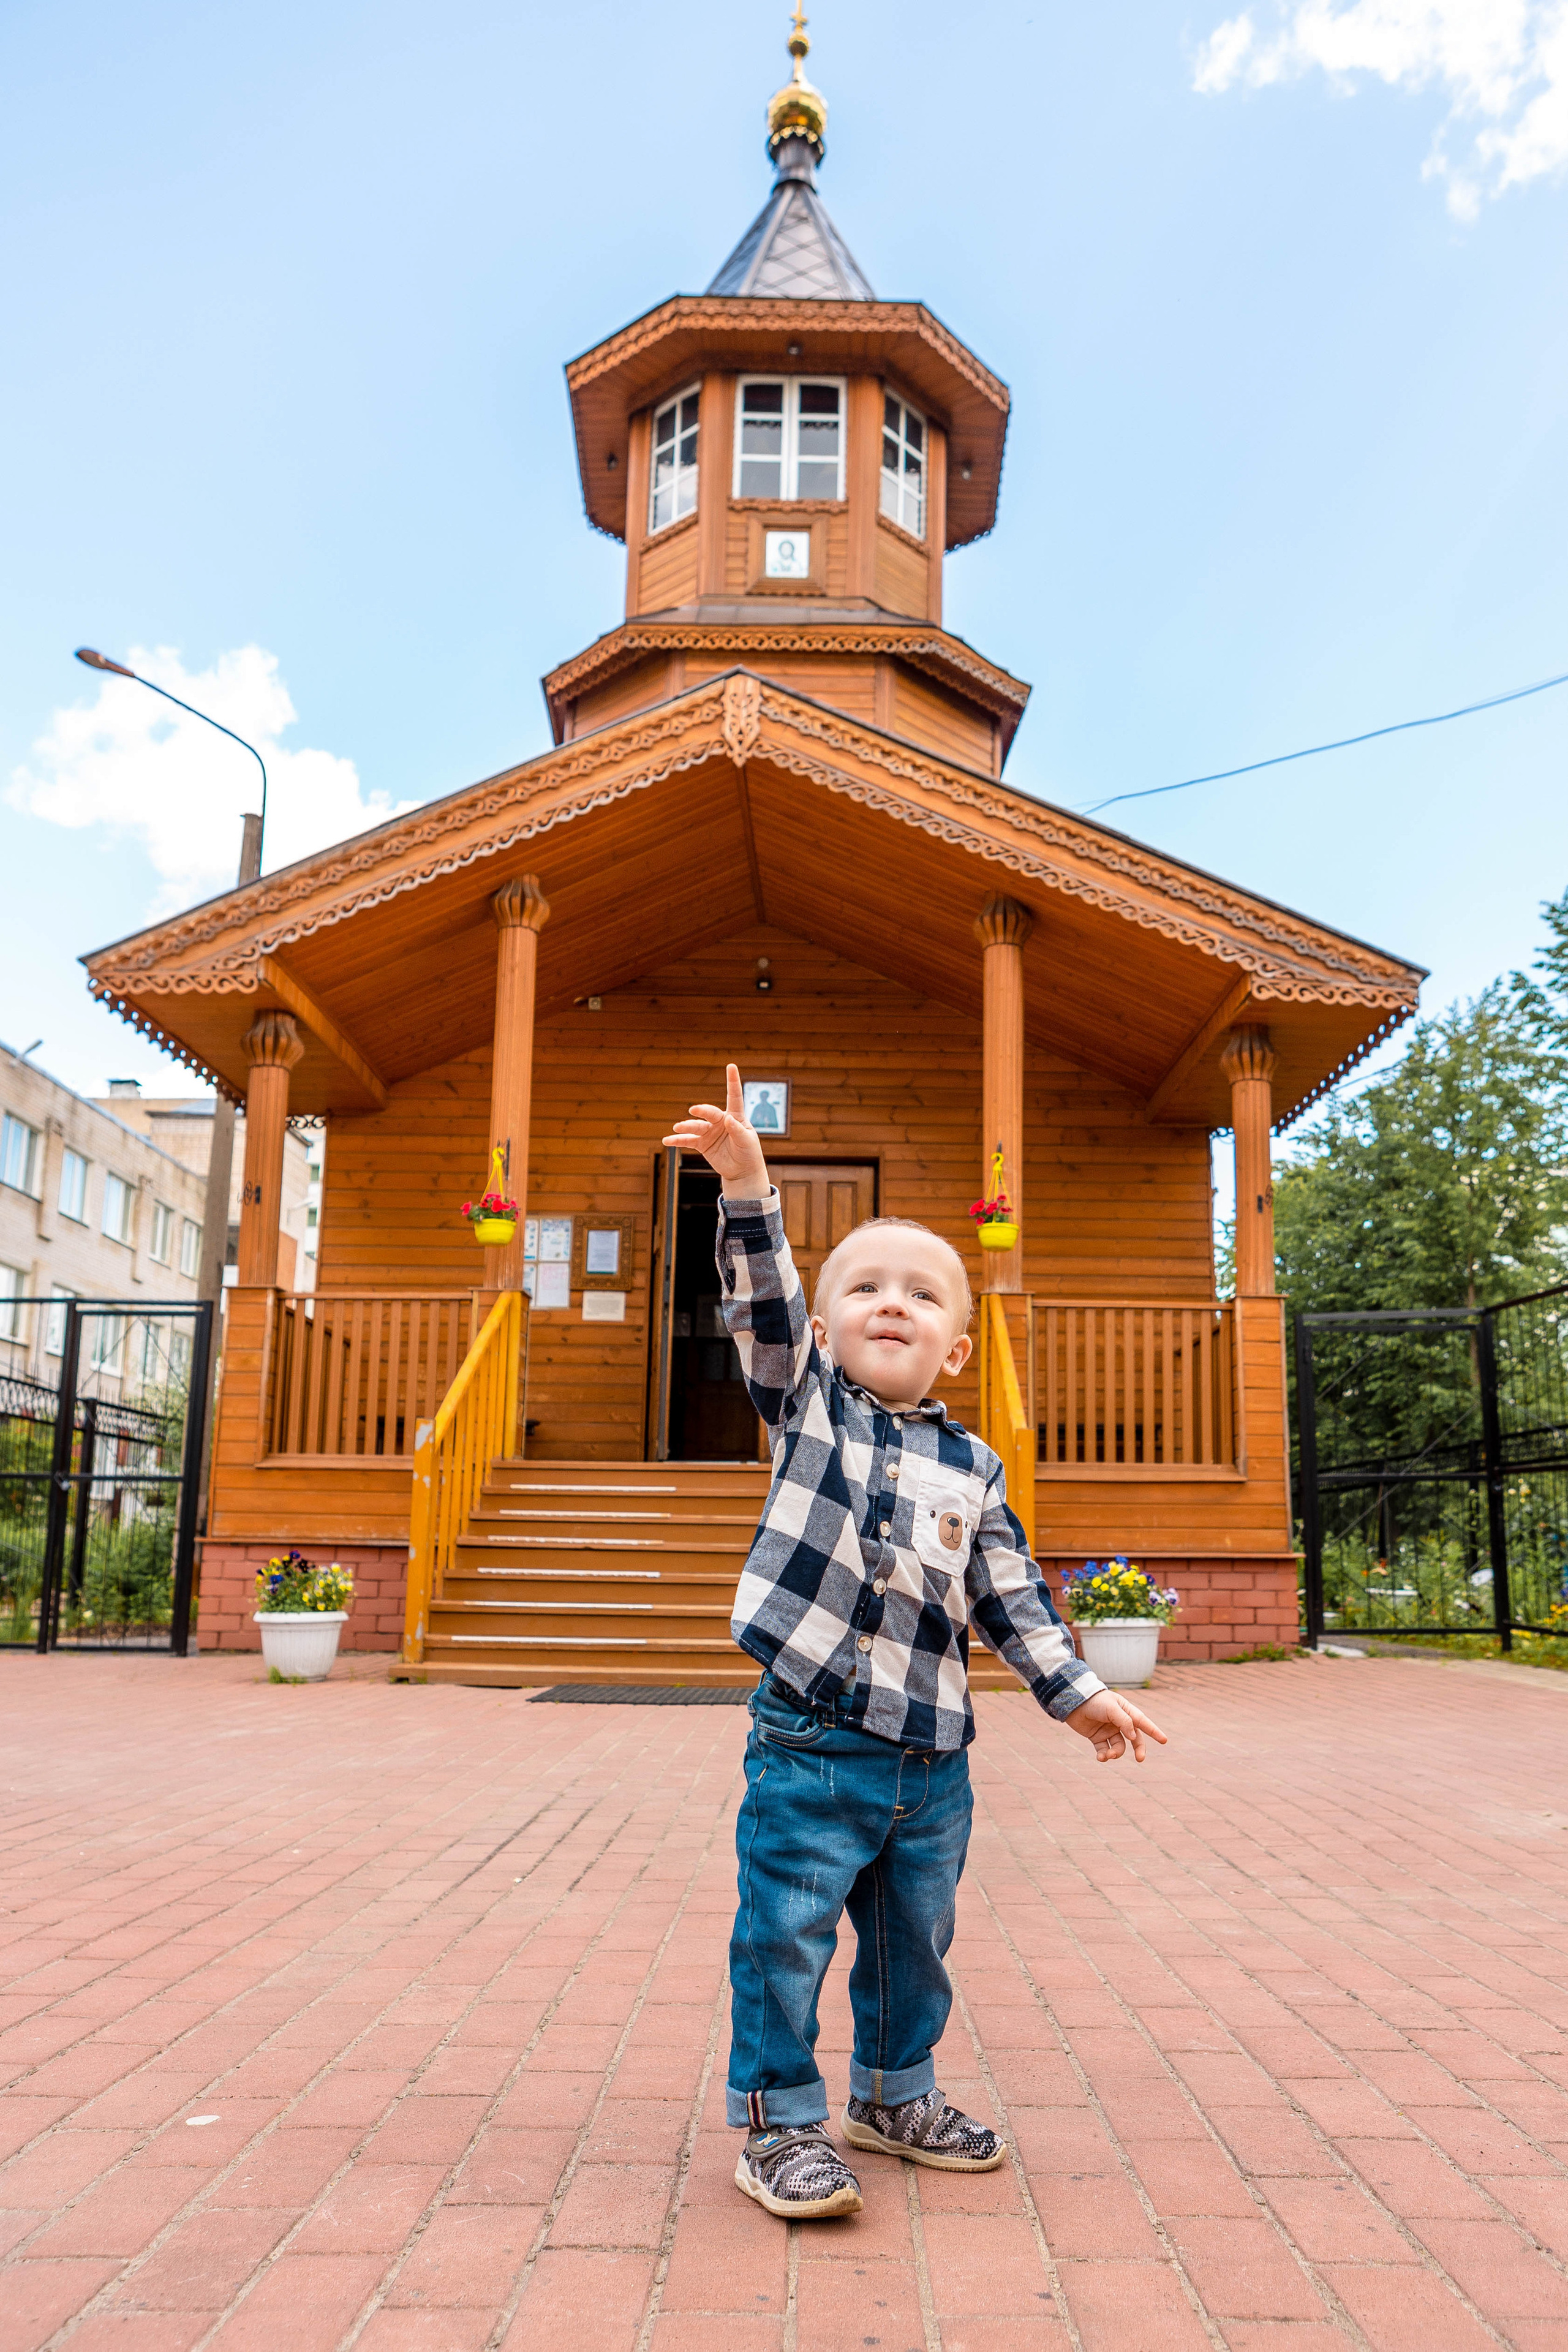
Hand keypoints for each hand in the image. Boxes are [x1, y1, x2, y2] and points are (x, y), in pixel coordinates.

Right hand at [663, 1064, 770, 1196]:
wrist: (741, 1170)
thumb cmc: (748, 1152)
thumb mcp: (747, 1141)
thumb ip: (737, 1130)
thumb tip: (728, 1119)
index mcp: (735, 1116)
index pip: (734, 1096)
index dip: (732, 1081)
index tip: (731, 1066)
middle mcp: (720, 1121)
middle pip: (710, 1113)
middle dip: (702, 1111)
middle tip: (694, 1110)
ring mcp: (710, 1132)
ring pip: (696, 1126)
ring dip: (686, 1126)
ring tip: (677, 1128)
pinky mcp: (702, 1144)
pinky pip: (687, 1140)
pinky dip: (677, 1140)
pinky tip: (667, 1140)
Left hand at [1067, 1688, 1167, 1763]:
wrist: (1072, 1701)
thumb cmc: (1094, 1700)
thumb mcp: (1111, 1708)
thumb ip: (1124, 1721)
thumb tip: (1134, 1736)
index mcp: (1125, 1711)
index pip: (1143, 1723)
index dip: (1154, 1731)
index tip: (1165, 1740)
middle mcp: (1119, 1722)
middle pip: (1134, 1739)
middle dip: (1138, 1749)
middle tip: (1140, 1759)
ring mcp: (1108, 1730)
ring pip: (1118, 1747)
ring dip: (1116, 1753)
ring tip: (1109, 1755)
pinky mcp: (1096, 1737)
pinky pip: (1104, 1750)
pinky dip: (1104, 1756)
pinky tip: (1101, 1758)